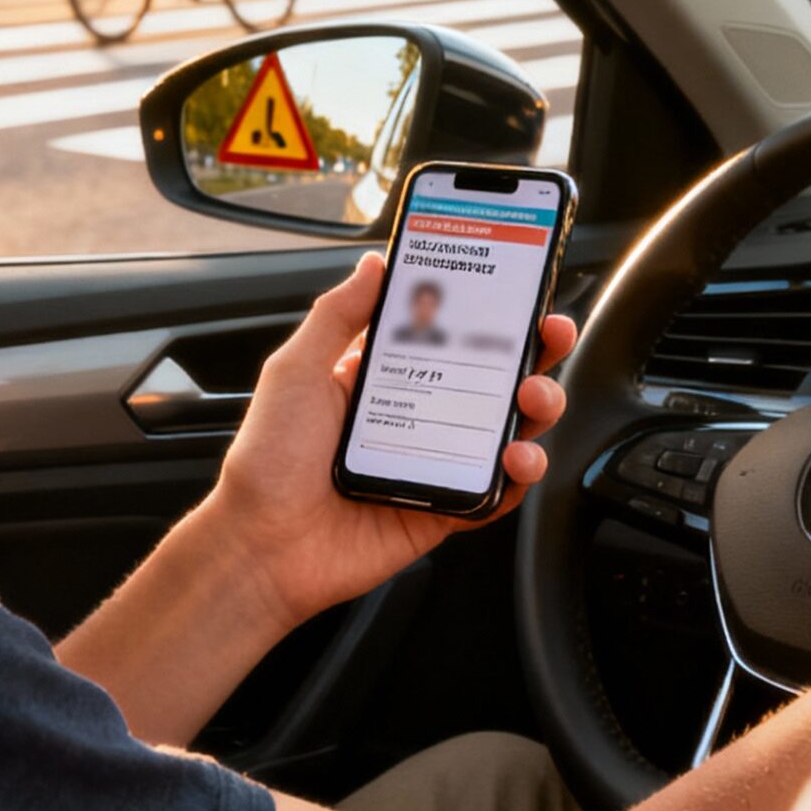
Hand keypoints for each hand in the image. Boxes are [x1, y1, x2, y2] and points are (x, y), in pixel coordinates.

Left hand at [199, 254, 576, 629]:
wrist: (261, 547)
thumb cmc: (267, 461)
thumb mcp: (296, 370)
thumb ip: (338, 315)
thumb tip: (375, 264)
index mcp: (383, 378)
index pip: (449, 334)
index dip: (487, 312)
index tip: (518, 288)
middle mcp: (417, 416)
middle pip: (493, 378)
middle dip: (532, 352)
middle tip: (549, 334)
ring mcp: (435, 463)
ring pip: (507, 429)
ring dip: (536, 408)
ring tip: (534, 398)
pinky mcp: (446, 510)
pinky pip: (497, 492)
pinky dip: (519, 475)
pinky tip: (517, 457)